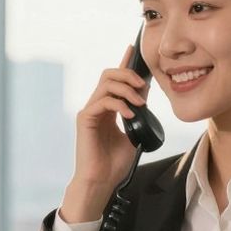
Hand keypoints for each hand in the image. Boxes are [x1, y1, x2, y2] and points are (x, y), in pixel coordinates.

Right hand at [60, 44, 147, 223]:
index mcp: (108, 108)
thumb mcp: (134, 132)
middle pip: (108, 74)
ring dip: (126, 89)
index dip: (124, 62)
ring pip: (105, 83)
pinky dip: (119, 104)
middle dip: (127, 74)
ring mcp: (90, 111)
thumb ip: (137, 112)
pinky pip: (102, 101)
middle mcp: (97, 106)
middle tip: (142, 85)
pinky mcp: (85, 119)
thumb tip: (145, 93)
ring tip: (139, 103)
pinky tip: (130, 114)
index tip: (132, 48)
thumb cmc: (115, 163)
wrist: (102, 182)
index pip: (115, 79)